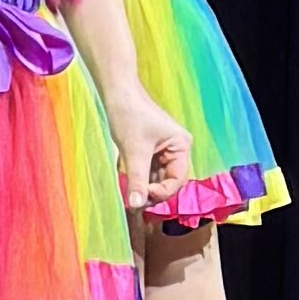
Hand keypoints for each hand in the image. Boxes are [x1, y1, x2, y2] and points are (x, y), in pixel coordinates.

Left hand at [111, 88, 188, 215]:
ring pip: (158, 178)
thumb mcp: (134, 152)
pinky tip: (130, 186)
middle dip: (153, 192)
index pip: (177, 179)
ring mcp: (164, 150)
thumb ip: (137, 180)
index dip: (162, 192)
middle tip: (135, 202)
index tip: (143, 197)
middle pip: (169, 181)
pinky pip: (149, 171)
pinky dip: (140, 180)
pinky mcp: (151, 150)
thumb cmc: (130, 114)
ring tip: (131, 196)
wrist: (117, 93)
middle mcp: (177, 149)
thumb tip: (136, 205)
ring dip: (145, 187)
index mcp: (181, 146)